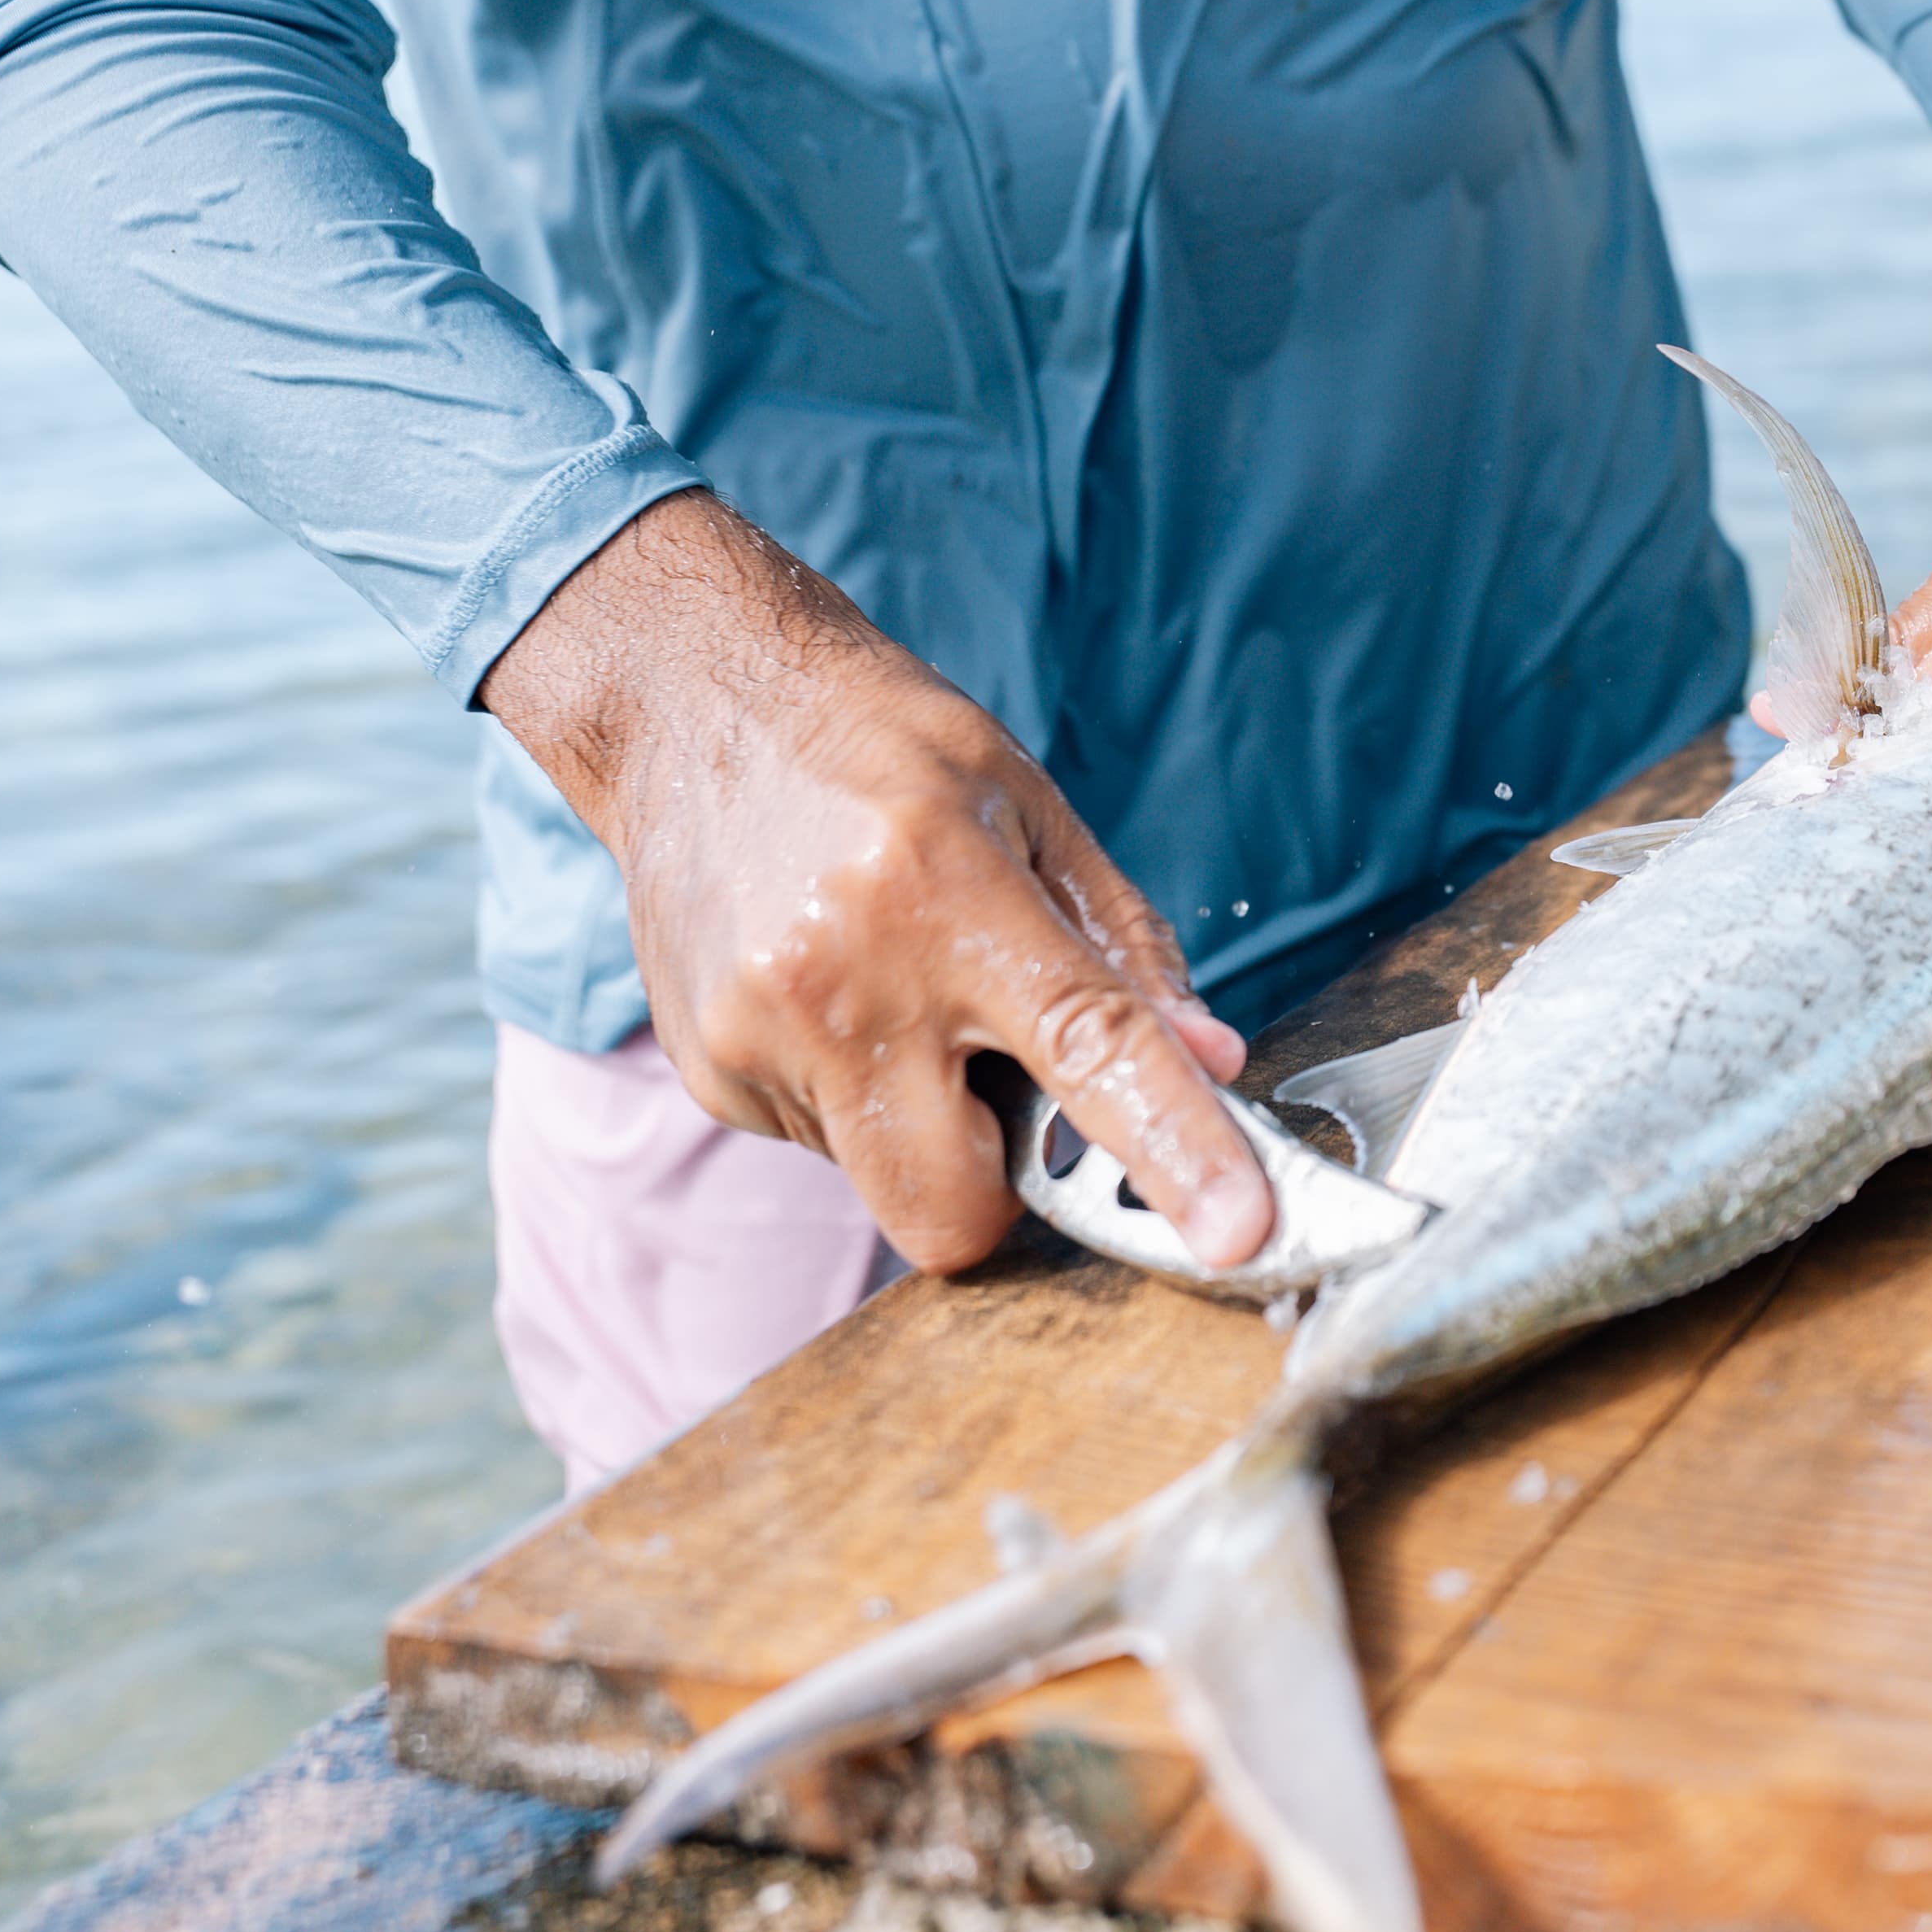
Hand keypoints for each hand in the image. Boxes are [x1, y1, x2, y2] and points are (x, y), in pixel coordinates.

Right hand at [477, 492, 1271, 1273]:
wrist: (692, 698)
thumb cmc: (882, 745)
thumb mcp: (1030, 806)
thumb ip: (1124, 947)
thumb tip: (1210, 1060)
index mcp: (947, 895)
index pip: (1089, 1051)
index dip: (1175, 1150)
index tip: (1239, 1234)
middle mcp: (841, 980)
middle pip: (955, 1210)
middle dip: (1005, 1185)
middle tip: (1005, 1078)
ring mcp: (755, 1036)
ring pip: (885, 1178)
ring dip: (923, 1120)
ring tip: (897, 984)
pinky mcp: (707, 1070)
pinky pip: (821, 1142)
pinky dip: (854, 1093)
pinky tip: (834, 990)